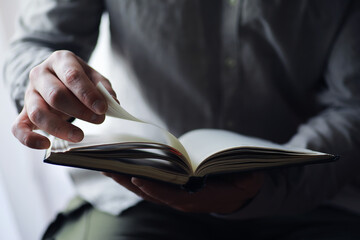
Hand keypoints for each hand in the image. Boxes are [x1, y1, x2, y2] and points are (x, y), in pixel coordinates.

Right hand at [12, 50, 116, 148]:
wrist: (56, 76)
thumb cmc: (78, 79)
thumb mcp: (94, 77)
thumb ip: (104, 88)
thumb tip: (113, 102)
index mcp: (60, 60)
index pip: (72, 76)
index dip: (88, 94)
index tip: (103, 109)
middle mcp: (40, 74)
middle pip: (56, 95)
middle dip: (80, 111)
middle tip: (99, 120)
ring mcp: (30, 93)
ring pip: (38, 112)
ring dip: (60, 128)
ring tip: (79, 136)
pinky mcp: (24, 112)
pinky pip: (18, 128)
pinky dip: (29, 139)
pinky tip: (46, 145)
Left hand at [105, 172, 263, 213]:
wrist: (239, 192)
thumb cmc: (242, 183)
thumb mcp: (247, 181)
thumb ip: (242, 179)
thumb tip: (236, 173)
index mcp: (199, 199)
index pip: (173, 197)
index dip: (155, 189)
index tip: (137, 178)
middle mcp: (182, 200)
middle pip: (151, 193)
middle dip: (128, 181)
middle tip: (107, 167)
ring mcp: (175, 194)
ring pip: (146, 189)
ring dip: (125, 178)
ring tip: (106, 164)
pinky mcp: (172, 187)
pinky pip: (150, 183)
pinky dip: (134, 174)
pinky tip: (121, 164)